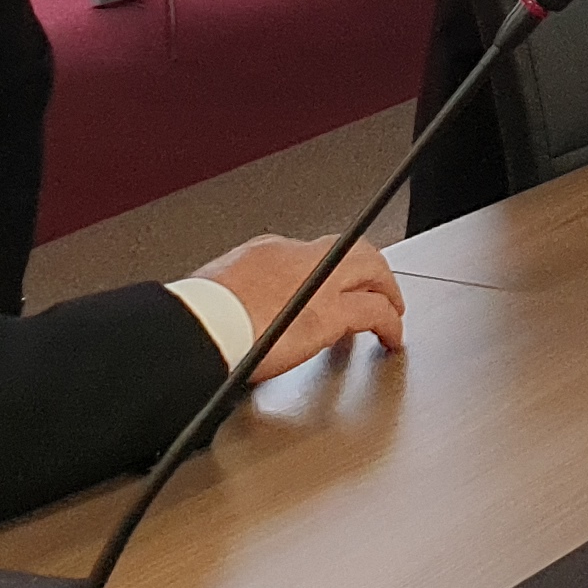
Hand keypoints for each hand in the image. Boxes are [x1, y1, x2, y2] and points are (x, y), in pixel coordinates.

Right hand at [203, 234, 406, 381]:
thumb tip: (234, 313)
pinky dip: (390, 323)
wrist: (194, 329)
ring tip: (393, 311)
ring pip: (372, 271)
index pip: (310, 253)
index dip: (327, 271)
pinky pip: (375, 313)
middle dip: (372, 269)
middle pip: (352, 249)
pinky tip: (391, 338)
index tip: (328, 287)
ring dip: (387, 291)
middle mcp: (296, 258)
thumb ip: (237, 295)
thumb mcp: (214, 291)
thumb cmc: (196, 317)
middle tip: (380, 289)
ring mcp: (318, 283)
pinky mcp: (330, 314)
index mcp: (265, 252)